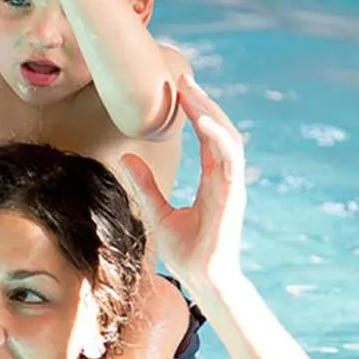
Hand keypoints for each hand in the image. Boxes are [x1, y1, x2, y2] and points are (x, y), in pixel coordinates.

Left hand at [121, 74, 246, 291]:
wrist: (203, 280)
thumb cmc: (188, 252)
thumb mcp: (159, 212)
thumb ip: (146, 185)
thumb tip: (126, 159)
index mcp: (213, 180)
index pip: (209, 137)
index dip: (197, 111)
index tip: (181, 89)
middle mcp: (225, 178)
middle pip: (220, 129)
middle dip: (204, 102)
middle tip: (184, 78)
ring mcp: (231, 185)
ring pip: (228, 137)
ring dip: (211, 111)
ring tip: (191, 91)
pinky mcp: (232, 195)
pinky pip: (228, 158)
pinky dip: (217, 136)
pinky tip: (201, 119)